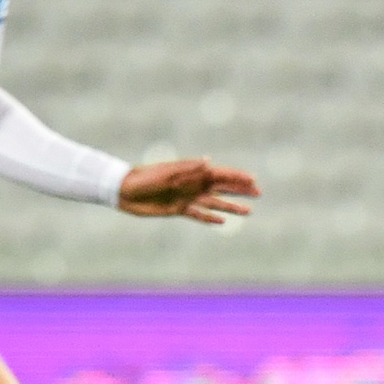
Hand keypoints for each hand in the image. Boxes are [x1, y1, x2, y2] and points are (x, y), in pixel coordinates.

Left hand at [117, 159, 258, 223]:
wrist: (125, 191)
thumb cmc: (145, 177)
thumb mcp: (167, 172)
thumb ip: (188, 168)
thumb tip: (209, 162)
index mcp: (192, 172)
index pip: (220, 174)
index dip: (237, 177)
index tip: (253, 180)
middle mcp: (193, 184)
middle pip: (222, 187)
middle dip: (240, 190)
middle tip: (258, 193)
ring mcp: (187, 197)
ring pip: (215, 202)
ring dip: (231, 206)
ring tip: (248, 211)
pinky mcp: (178, 209)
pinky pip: (199, 215)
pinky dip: (210, 218)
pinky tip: (222, 221)